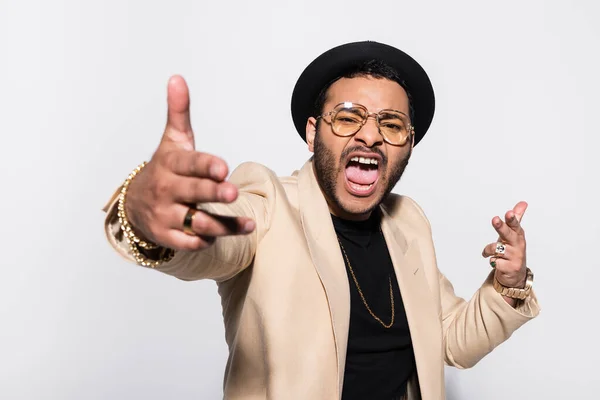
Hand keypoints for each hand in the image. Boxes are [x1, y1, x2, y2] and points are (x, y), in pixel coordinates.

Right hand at [124, 75, 254, 250]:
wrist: (134, 204)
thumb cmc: (164, 168)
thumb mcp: (171, 141)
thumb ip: (178, 112)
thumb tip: (177, 78)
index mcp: (170, 164)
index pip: (189, 164)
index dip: (205, 165)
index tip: (222, 166)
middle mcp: (166, 189)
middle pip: (193, 192)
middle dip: (213, 192)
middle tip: (234, 192)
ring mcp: (165, 214)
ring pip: (196, 222)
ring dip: (223, 225)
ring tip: (250, 225)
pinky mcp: (166, 236)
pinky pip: (189, 242)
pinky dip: (207, 241)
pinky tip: (225, 235)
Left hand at [481, 201, 527, 288]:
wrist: (515, 275)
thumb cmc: (512, 250)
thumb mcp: (513, 234)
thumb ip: (516, 219)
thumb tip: (523, 203)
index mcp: (517, 235)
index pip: (515, 225)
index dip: (512, 219)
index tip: (509, 213)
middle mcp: (517, 245)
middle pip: (507, 234)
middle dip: (501, 227)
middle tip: (494, 219)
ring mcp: (515, 257)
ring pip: (496, 248)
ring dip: (489, 250)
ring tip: (488, 252)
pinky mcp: (510, 268)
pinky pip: (495, 261)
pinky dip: (492, 261)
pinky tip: (496, 262)